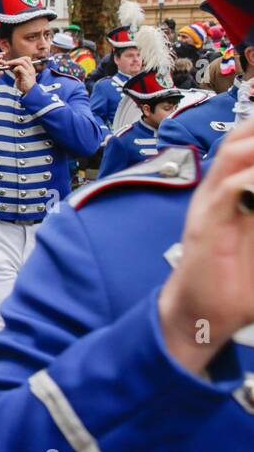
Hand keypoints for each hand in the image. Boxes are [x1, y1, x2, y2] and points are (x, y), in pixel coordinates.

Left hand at [10, 57, 36, 93]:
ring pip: (22, 61)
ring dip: (14, 62)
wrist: (29, 93)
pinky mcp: (27, 76)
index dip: (18, 59)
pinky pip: (20, 68)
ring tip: (8, 65)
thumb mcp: (20, 76)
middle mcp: (31, 69)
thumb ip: (16, 70)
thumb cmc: (24, 85)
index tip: (10, 62)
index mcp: (30, 68)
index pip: (26, 59)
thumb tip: (10, 66)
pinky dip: (15, 68)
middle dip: (15, 59)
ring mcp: (29, 72)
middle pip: (25, 58)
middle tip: (8, 63)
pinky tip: (13, 71)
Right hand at [157, 122, 253, 374]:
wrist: (202, 314)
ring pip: (233, 153)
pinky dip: (250, 181)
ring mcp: (209, 204)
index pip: (246, 141)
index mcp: (233, 188)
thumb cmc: (237, 280)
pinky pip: (228, 190)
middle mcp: (217, 189)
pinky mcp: (205, 225)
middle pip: (239, 138)